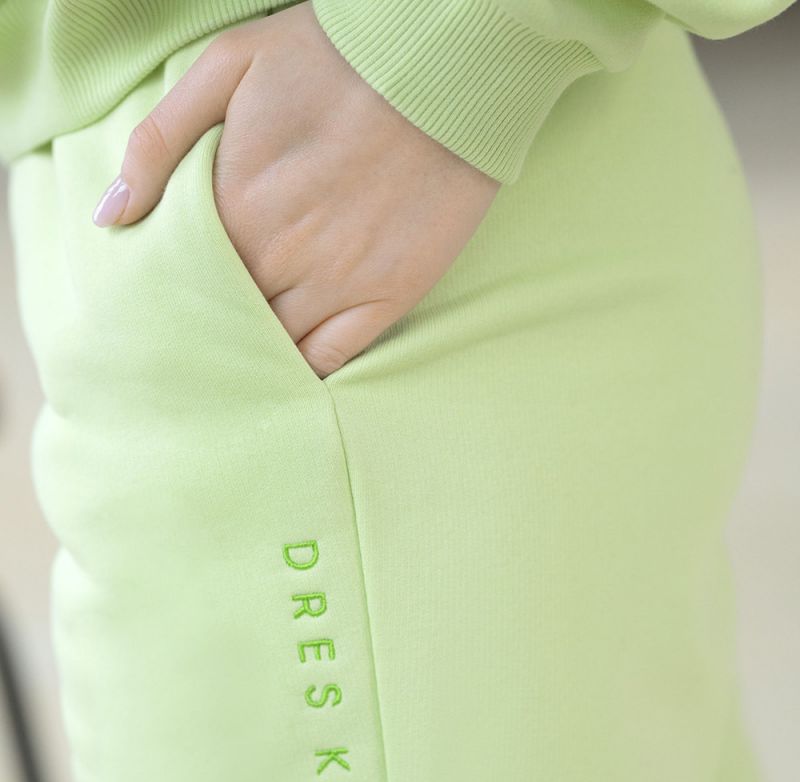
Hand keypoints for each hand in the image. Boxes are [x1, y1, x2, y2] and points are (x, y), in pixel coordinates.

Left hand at [91, 1, 500, 378]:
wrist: (443, 65)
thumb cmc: (332, 56)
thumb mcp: (228, 66)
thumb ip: (159, 140)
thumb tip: (110, 216)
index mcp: (233, 205)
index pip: (181, 278)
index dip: (170, 294)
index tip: (162, 303)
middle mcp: (280, 255)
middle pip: (223, 318)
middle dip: (205, 329)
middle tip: (192, 343)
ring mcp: (337, 282)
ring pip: (273, 344)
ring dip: (249, 355)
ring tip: (235, 361)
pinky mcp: (387, 295)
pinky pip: (332, 357)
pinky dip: (304, 371)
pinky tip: (287, 372)